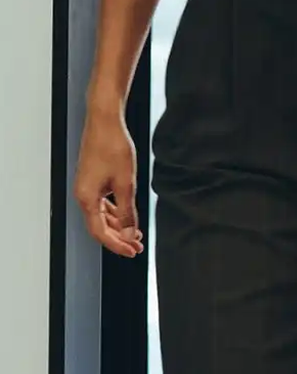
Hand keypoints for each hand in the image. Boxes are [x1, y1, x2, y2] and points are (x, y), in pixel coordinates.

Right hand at [74, 104, 142, 257]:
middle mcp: (83, 195)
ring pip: (102, 215)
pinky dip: (116, 211)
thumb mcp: (126, 182)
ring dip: (118, 225)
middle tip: (137, 246)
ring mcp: (87, 187)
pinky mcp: (93, 179)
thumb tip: (130, 233)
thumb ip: (128, 211)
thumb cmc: (113, 146)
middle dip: (119, 237)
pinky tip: (127, 215)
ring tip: (136, 234)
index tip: (132, 251)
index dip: (117, 244)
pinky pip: (103, 203)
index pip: (100, 232)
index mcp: (87, 198)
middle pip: (100, 226)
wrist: (105, 121)